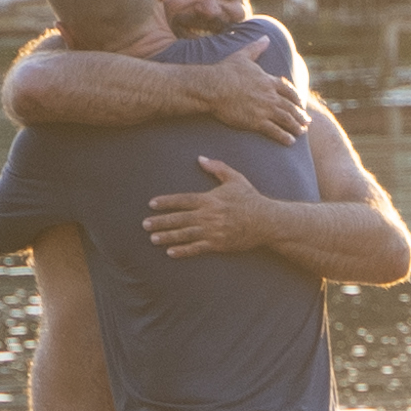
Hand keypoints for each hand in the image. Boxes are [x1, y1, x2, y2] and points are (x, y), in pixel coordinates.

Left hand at [144, 170, 283, 256]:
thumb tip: (200, 158)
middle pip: (179, 218)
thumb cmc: (250, 198)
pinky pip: (197, 248)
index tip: (151, 204)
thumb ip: (217, 168)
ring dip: (167, 236)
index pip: (183, 200)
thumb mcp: (235, 178)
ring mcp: (212, 231)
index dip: (166, 202)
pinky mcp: (218, 244)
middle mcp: (208, 215)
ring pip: (185, 234)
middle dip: (161, 221)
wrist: (266, 220)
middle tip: (145, 224)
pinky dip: (183, 251)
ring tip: (153, 238)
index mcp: (210, 199)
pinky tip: (170, 252)